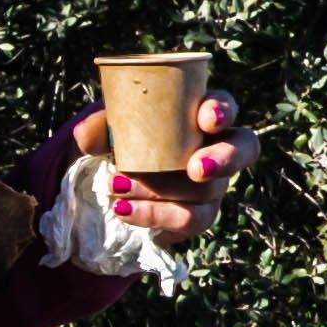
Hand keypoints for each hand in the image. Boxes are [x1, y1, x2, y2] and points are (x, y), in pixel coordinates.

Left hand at [73, 101, 257, 262]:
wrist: (119, 185)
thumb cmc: (125, 143)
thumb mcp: (109, 130)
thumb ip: (99, 127)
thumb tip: (84, 133)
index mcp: (200, 115)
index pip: (224, 106)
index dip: (222, 110)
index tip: (206, 118)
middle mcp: (218, 147)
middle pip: (243, 149)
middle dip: (224, 158)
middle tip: (197, 169)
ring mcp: (214, 185)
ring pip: (206, 190)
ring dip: (162, 190)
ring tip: (118, 186)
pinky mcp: (200, 215)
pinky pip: (188, 219)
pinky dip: (153, 215)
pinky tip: (123, 210)